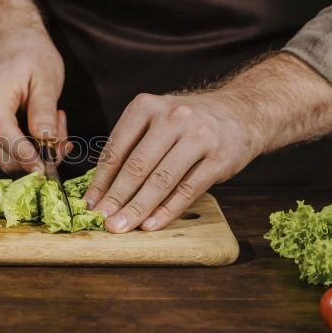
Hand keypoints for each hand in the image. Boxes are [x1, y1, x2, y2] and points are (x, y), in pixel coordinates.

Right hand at [0, 0, 70, 172]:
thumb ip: (43, 111)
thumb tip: (46, 140)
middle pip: (3, 155)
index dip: (27, 157)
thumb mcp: (45, 78)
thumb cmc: (27, 53)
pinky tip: (45, 129)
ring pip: (6, 155)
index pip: (6, 138)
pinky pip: (6, 147)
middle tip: (63, 142)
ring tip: (57, 127)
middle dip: (36, 158)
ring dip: (35, 152)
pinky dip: (29, 146)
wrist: (9, 39)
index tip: (46, 170)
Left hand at [83, 53, 331, 231]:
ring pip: (161, 180)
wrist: (241, 112)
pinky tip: (152, 224)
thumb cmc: (186, 122)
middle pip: (137, 166)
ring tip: (122, 226)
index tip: (89, 203)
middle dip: (116, 198)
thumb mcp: (155, 120)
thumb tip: (102, 189)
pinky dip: (167, 210)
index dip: (101, 180)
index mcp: (146, 106)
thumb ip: (131, 146)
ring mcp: (198, 136)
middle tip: (102, 220)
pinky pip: (188, 190)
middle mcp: (172, 117)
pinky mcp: (219, 158)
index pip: (117, 149)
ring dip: (138, 208)